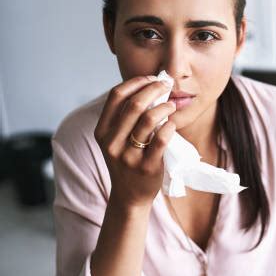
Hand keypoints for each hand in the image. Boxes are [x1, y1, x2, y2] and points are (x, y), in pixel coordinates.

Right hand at [94, 75, 176, 207]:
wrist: (129, 197)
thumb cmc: (126, 161)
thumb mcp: (115, 140)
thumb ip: (124, 117)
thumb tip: (148, 87)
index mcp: (102, 131)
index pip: (116, 96)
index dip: (136, 82)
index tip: (151, 79)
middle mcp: (112, 143)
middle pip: (134, 104)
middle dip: (153, 89)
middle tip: (166, 86)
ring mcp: (128, 156)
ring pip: (148, 119)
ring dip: (164, 106)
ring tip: (171, 105)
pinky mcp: (146, 167)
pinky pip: (161, 139)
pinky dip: (169, 126)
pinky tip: (172, 123)